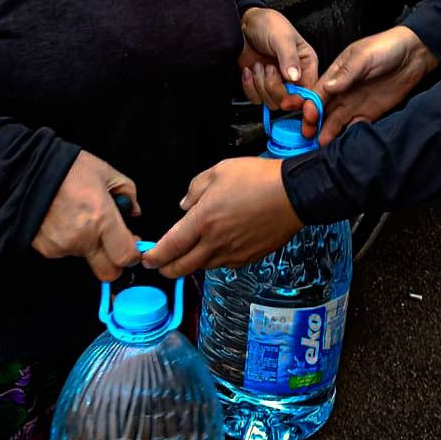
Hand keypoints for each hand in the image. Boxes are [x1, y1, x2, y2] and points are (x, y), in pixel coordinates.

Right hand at [31, 150, 140, 281]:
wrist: (27, 171)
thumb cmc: (70, 168)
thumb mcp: (106, 172)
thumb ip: (128, 193)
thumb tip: (134, 213)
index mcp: (102, 218)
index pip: (125, 256)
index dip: (133, 255)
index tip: (132, 245)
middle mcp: (83, 238)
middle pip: (108, 272)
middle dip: (114, 262)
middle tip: (112, 243)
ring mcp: (63, 247)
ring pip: (86, 259)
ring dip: (89, 246)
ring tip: (80, 218)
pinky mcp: (46, 250)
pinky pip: (66, 253)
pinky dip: (70, 241)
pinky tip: (64, 220)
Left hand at [142, 157, 301, 277]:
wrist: (293, 194)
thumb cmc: (258, 179)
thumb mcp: (219, 170)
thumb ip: (195, 188)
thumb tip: (185, 204)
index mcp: (203, 220)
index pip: (170, 247)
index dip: (154, 256)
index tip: (146, 258)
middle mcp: (215, 242)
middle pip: (182, 267)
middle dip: (166, 269)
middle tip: (160, 265)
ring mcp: (233, 252)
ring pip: (202, 267)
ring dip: (190, 264)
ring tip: (187, 254)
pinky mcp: (249, 257)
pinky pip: (224, 263)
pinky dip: (213, 260)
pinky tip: (216, 248)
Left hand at [239, 7, 318, 109]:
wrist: (244, 24)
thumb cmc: (268, 24)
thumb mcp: (282, 38)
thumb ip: (289, 58)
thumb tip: (294, 77)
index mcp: (306, 65)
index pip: (309, 92)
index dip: (298, 98)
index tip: (287, 98)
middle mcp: (294, 77)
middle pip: (289, 101)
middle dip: (274, 87)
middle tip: (269, 67)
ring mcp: (276, 82)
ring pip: (271, 102)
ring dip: (260, 84)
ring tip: (259, 65)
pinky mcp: (260, 86)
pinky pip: (256, 99)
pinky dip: (249, 86)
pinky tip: (249, 70)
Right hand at [307, 25, 437, 145]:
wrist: (414, 55)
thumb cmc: (387, 48)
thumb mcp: (364, 56)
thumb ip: (346, 73)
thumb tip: (327, 87)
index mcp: (336, 74)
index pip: (318, 93)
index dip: (310, 105)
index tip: (309, 117)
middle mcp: (342, 91)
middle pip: (323, 110)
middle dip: (314, 123)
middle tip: (308, 137)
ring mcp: (356, 103)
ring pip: (336, 121)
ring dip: (328, 132)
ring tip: (322, 145)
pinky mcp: (370, 112)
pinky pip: (355, 126)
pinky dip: (348, 134)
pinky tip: (344, 141)